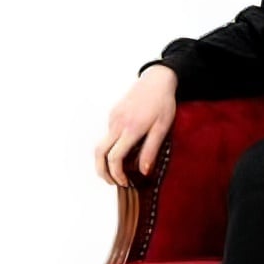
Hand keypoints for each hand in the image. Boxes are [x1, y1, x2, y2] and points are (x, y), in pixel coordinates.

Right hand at [94, 65, 177, 186]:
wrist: (157, 80)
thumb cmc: (163, 103)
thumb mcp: (162, 128)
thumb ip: (151, 150)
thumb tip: (143, 172)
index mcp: (131, 129)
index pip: (115, 157)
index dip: (117, 174)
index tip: (125, 183)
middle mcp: (118, 123)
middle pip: (99, 152)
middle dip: (102, 171)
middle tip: (113, 182)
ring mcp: (113, 117)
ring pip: (102, 143)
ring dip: (105, 160)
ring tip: (117, 171)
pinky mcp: (113, 113)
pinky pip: (108, 134)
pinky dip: (111, 147)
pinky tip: (123, 150)